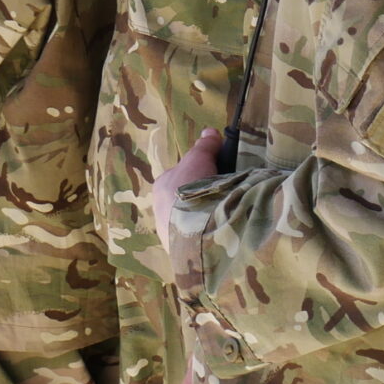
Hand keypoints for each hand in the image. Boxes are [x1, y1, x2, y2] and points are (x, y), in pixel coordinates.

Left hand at [151, 128, 224, 249]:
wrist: (194, 232)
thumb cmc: (193, 190)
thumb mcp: (200, 160)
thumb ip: (204, 147)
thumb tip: (210, 132)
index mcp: (162, 184)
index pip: (183, 174)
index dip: (201, 172)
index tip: (219, 175)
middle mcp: (159, 207)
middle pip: (186, 196)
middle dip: (202, 195)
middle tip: (223, 196)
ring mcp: (168, 231)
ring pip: (190, 217)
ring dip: (204, 216)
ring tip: (225, 216)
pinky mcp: (179, 251)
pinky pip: (195, 236)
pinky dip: (206, 232)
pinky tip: (220, 231)